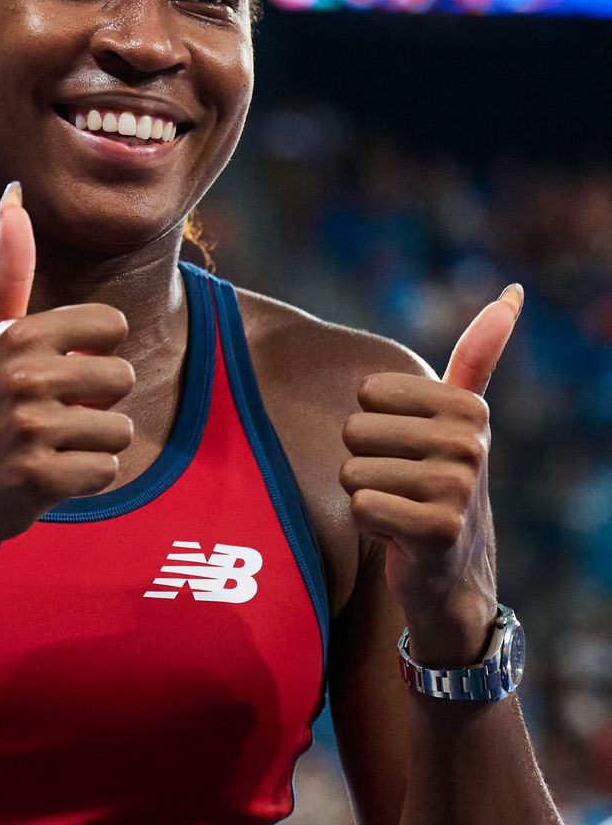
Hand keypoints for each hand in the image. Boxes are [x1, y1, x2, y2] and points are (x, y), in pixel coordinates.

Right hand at [0, 182, 135, 543]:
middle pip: (122, 378)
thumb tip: (16, 190)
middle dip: (97, 401)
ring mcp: (30, 428)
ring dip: (92, 443)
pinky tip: (49, 474)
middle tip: (53, 412)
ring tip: (50, 444)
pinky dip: (86, 477)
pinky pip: (107, 470)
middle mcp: (24, 376)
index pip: (113, 327)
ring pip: (119, 429)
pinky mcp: (38, 477)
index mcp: (19, 334)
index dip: (95, 351)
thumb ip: (8, 266)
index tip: (61, 367)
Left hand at [339, 285, 523, 663]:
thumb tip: (512, 290)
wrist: (452, 573)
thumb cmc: (440, 482)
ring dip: (363, 496)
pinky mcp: (438, 531)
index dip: (374, 425)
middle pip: (354, 431)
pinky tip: (396, 536)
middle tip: (401, 486)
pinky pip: (359, 508)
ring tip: (399, 509)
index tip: (408, 450)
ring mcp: (458, 488)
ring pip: (351, 472)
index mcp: (467, 407)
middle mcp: (470, 443)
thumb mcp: (459, 417)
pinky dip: (365, 525)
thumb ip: (477, 356)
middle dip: (365, 462)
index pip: (367, 392)